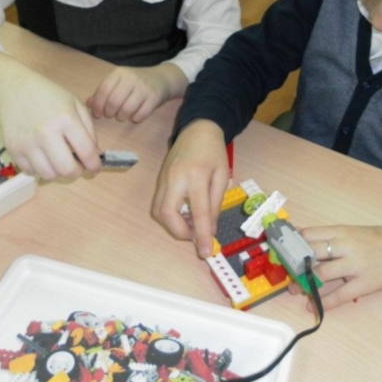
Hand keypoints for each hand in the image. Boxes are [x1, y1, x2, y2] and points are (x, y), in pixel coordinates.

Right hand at [0, 51, 101, 179]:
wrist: (13, 89)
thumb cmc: (48, 95)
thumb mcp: (74, 104)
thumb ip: (89, 130)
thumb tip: (94, 155)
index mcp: (66, 119)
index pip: (86, 152)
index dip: (94, 164)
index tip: (95, 167)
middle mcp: (46, 133)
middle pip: (67, 170)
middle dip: (77, 172)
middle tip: (77, 166)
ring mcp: (27, 143)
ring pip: (49, 175)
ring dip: (58, 172)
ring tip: (59, 159)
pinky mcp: (13, 150)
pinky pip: (32, 171)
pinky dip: (41, 168)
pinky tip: (43, 156)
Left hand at [87, 64, 187, 122]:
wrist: (162, 79)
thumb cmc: (136, 83)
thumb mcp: (119, 82)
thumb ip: (103, 91)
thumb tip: (88, 103)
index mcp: (119, 73)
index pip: (103, 91)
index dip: (98, 106)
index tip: (97, 113)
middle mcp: (131, 78)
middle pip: (114, 102)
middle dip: (109, 113)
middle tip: (111, 115)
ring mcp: (144, 88)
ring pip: (127, 109)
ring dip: (121, 117)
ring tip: (122, 116)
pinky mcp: (155, 98)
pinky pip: (140, 114)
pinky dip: (135, 118)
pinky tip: (134, 115)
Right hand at [151, 120, 228, 257]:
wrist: (198, 129)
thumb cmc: (214, 151)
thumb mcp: (222, 176)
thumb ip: (216, 203)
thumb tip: (210, 229)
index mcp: (196, 176)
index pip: (198, 212)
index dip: (202, 235)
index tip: (205, 252)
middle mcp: (175, 178)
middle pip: (167, 214)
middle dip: (179, 232)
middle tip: (195, 234)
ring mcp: (163, 178)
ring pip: (158, 211)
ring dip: (174, 224)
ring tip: (192, 221)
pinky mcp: (159, 179)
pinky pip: (159, 203)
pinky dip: (170, 215)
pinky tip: (184, 212)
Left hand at [288, 226, 381, 309]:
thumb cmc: (379, 239)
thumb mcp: (354, 231)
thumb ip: (332, 237)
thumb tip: (305, 240)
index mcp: (342, 231)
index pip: (310, 234)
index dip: (293, 242)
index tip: (282, 248)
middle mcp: (345, 247)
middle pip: (311, 254)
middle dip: (295, 264)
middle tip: (285, 271)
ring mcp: (354, 266)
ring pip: (322, 275)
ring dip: (305, 284)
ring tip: (295, 290)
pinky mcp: (363, 284)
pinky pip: (339, 296)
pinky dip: (324, 303)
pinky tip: (313, 306)